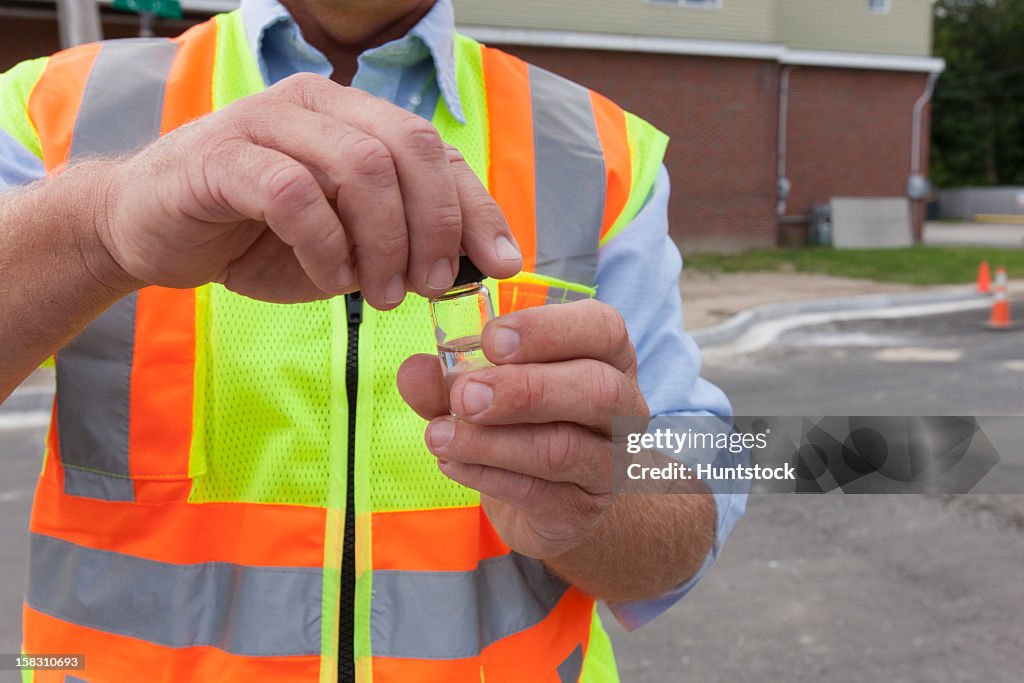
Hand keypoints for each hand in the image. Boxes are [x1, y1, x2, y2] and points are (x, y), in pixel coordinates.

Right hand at [87, 73, 520, 305]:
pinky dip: (326, 246)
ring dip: (385, 243)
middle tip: (432, 286)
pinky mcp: (224, 157)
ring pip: (361, 167)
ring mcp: (268, 123)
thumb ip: (402, 242)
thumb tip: (476, 265)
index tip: (502, 264)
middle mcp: (318, 105)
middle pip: (409, 148)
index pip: (436, 152)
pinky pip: (296, 195)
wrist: (151, 231)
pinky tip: (329, 281)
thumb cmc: (257, 237)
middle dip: (435, 226)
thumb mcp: (348, 245)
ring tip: (382, 296)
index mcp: (354, 117)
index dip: (476, 209)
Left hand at [397, 299, 649, 559]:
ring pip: (563, 449)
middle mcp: (623, 407)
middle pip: (597, 390)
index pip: (602, 329)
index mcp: (607, 356)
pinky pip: (538, 492)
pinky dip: (486, 475)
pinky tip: (451, 463)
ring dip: (491, 442)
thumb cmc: (524, 422)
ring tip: (439, 436)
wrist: (552, 501)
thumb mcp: (486, 388)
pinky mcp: (582, 509)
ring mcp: (609, 463)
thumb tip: (414, 370)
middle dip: (524, 389)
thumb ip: (451, 378)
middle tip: (464, 396)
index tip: (490, 339)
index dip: (548, 330)